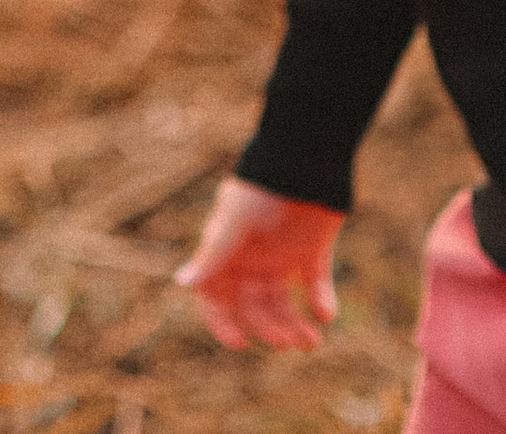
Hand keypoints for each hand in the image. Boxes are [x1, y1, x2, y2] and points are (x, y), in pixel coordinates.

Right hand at [174, 178, 341, 351]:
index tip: (240, 343)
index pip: (216, 294)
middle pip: (253, 305)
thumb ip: (212, 254)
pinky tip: (324, 313)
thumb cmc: (262, 189)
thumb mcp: (235, 222)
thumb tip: (181, 282)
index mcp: (228, 251)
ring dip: (294, 324)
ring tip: (311, 340)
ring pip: (283, 301)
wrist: (305, 162)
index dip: (222, 321)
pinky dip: (320, 302)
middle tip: (287, 342)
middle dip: (268, 327)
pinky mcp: (310, 250)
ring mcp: (282, 254)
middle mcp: (252, 257)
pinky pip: (314, 285)